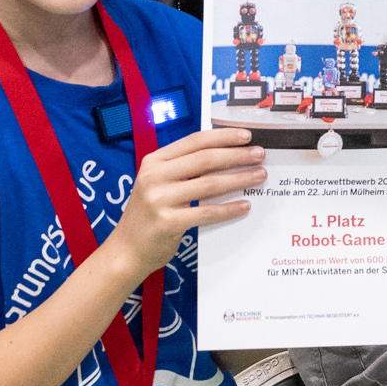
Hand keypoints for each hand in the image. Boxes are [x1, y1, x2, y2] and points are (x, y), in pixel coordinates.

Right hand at [107, 130, 268, 278]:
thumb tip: (226, 154)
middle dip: (237, 155)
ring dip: (239, 179)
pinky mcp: (167, 222)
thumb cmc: (149, 214)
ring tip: (259, 176)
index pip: (194, 141)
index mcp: (154, 161)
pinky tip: (245, 205)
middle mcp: (154, 177)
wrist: (126, 250)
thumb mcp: (158, 183)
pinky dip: (229, 208)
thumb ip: (184, 168)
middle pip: (205, 159)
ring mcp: (159, 200)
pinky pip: (206, 212)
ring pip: (209, 184)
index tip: (246, 135)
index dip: (222, 136)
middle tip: (260, 155)